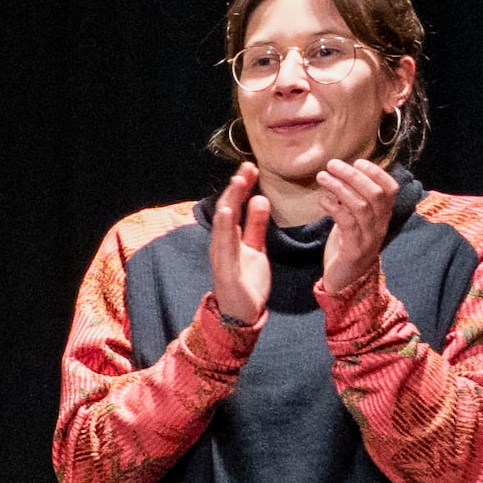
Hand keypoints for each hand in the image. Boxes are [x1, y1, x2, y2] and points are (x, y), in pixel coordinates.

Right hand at [205, 170, 271, 327]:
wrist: (241, 314)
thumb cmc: (246, 280)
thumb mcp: (255, 248)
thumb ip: (256, 225)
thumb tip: (260, 198)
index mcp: (230, 238)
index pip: (234, 206)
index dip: (242, 187)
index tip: (251, 168)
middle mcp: (222, 243)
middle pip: (227, 211)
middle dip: (236, 189)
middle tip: (246, 168)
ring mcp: (222, 256)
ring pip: (223, 225)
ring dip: (230, 202)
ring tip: (237, 183)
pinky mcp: (227, 270)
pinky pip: (225, 246)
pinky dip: (224, 227)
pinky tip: (227, 212)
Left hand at [309, 157, 394, 300]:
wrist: (345, 281)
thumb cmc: (346, 245)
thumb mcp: (353, 220)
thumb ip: (352, 201)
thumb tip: (342, 174)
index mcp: (382, 217)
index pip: (390, 190)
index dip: (377, 173)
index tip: (358, 161)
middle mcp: (380, 226)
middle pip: (375, 194)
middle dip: (354, 175)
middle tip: (332, 164)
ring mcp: (369, 239)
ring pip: (361, 206)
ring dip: (340, 188)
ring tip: (322, 176)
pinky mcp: (354, 250)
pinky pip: (347, 224)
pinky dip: (334, 208)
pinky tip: (322, 200)